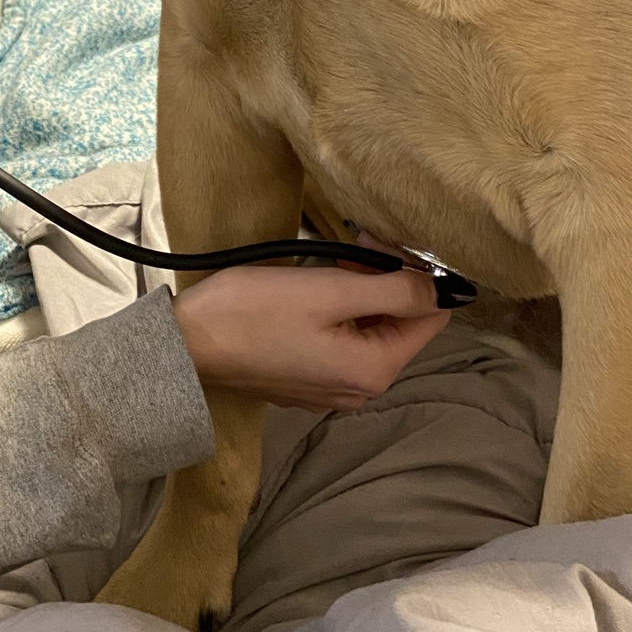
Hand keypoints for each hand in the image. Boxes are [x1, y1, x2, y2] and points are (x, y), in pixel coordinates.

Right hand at [173, 264, 451, 411]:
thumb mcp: (330, 290)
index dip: (417, 273)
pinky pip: (343, 342)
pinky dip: (338, 312)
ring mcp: (333, 389)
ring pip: (371, 330)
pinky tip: (311, 291)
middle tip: (353, 243)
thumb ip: (394, 290)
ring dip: (361, 291)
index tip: (378, 243)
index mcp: (375, 369)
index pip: (432, 316)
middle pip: (401, 324)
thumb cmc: (255, 312)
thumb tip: (445, 289)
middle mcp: (362, 388)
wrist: (187, 346)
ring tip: (332, 261)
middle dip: (386, 279)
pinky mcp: (309, 381)